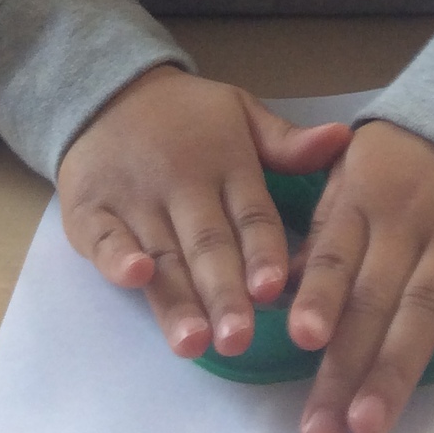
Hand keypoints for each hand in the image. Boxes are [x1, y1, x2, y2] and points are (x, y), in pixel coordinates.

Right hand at [58, 66, 350, 358]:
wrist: (106, 91)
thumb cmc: (187, 116)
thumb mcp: (241, 114)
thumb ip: (287, 143)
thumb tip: (342, 139)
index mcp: (227, 164)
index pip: (252, 216)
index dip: (262, 253)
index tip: (274, 290)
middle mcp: (183, 184)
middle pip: (207, 245)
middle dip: (224, 294)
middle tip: (239, 340)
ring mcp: (134, 198)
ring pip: (161, 255)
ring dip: (176, 299)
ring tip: (193, 341)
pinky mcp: (91, 210)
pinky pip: (104, 238)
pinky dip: (117, 258)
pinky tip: (134, 278)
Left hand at [286, 122, 433, 432]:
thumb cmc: (404, 158)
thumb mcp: (351, 172)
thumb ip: (321, 228)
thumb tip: (280, 288)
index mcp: (361, 197)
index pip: (335, 255)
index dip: (320, 297)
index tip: (302, 341)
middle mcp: (408, 220)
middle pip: (373, 300)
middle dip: (345, 367)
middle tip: (322, 431)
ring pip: (424, 310)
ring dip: (396, 369)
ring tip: (369, 423)